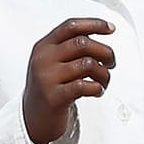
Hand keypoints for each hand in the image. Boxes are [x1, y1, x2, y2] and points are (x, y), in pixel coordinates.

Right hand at [23, 18, 115, 143]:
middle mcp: (43, 59)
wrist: (32, 119)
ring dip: (104, 73)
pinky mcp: (54, 97)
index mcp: (44, 46)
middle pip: (82, 43)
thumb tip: (100, 35)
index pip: (71, 26)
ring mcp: (47, 78)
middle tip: (111, 63)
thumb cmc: (49, 87)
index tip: (111, 28)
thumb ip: (70, 48)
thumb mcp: (52, 62)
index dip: (94, 24)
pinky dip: (97, 87)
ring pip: (87, 64)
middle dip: (104, 51)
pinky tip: (97, 91)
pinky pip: (84, 86)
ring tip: (104, 81)